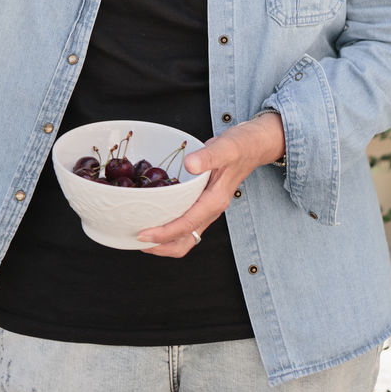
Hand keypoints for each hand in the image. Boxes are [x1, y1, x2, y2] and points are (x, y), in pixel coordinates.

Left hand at [136, 112, 284, 257]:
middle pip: (185, 241)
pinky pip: (186, 224)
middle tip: (136, 241)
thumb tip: (190, 165)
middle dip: (161, 246)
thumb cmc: (241, 145)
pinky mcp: (204, 203)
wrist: (253, 145)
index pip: (187, 225)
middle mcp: (211, 209)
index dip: (164, 233)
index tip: (143, 235)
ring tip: (142, 236)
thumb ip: (209, 156)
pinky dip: (170, 228)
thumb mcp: (226, 146)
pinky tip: (156, 217)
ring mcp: (208, 208)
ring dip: (164, 241)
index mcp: (215, 200)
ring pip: (185, 236)